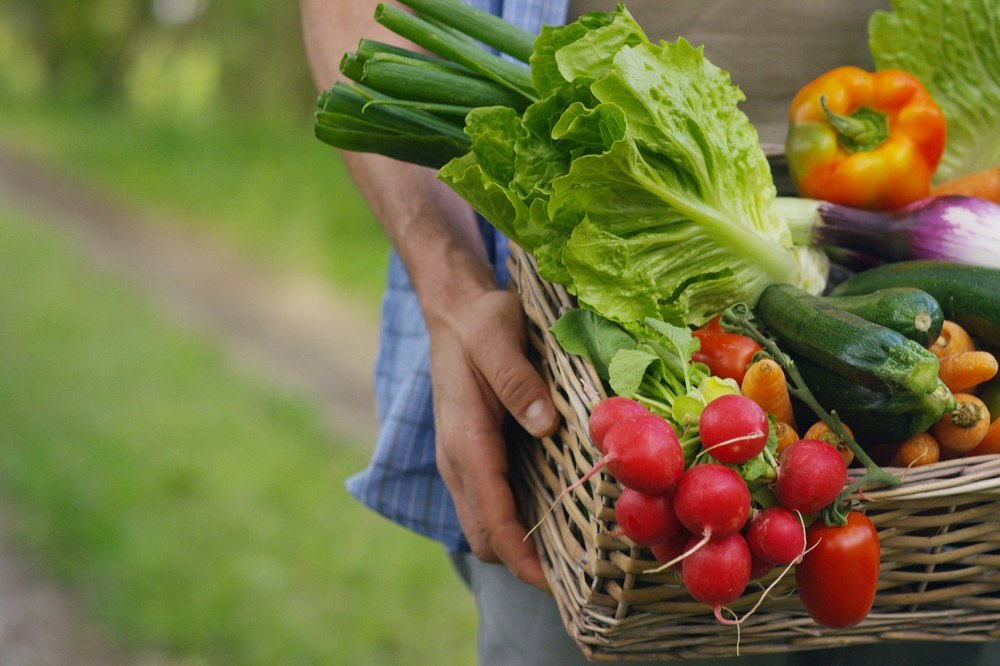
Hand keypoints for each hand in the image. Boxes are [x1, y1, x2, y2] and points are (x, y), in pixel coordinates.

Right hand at [429, 288, 558, 589]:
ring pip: (484, 524)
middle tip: (577, 576)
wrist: (454, 310)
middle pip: (484, 535)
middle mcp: (457, 460)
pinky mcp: (471, 455)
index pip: (490, 517)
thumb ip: (516, 380)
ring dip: (517, 547)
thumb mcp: (498, 337)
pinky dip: (513, 523)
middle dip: (522, 563)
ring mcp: (461, 460)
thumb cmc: (480, 322)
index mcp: (465, 440)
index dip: (520, 557)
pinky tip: (552, 516)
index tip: (554, 584)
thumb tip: (544, 425)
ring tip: (570, 557)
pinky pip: (489, 503)